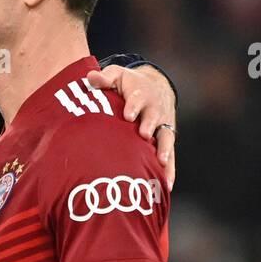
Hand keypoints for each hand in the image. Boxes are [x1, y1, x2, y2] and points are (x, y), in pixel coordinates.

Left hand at [84, 65, 175, 190]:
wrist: (155, 87)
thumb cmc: (128, 84)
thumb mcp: (117, 75)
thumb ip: (104, 78)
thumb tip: (90, 77)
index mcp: (140, 94)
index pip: (137, 98)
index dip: (133, 105)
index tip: (128, 114)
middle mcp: (154, 110)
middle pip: (153, 117)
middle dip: (149, 125)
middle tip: (144, 134)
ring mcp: (162, 125)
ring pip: (165, 138)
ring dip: (163, 149)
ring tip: (160, 162)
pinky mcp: (165, 139)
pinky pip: (170, 154)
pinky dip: (169, 169)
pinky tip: (166, 185)